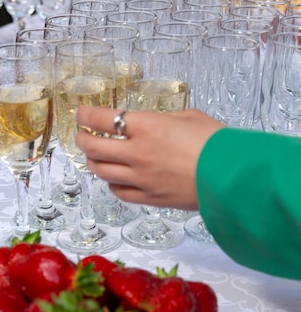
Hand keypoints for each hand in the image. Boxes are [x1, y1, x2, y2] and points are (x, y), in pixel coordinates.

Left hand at [75, 107, 223, 210]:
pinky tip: (114, 179)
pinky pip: (119, 192)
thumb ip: (164, 120)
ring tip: (94, 156)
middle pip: (94, 147)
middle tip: (82, 135)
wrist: (232, 177)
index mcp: (147, 126)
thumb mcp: (189, 117)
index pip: (102, 119)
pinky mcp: (149, 198)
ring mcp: (141, 178)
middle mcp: (138, 153)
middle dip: (82, 139)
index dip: (85, 115)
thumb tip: (152, 124)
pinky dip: (111, 184)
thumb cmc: (217, 143)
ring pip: (101, 171)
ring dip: (93, 162)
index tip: (80, 113)